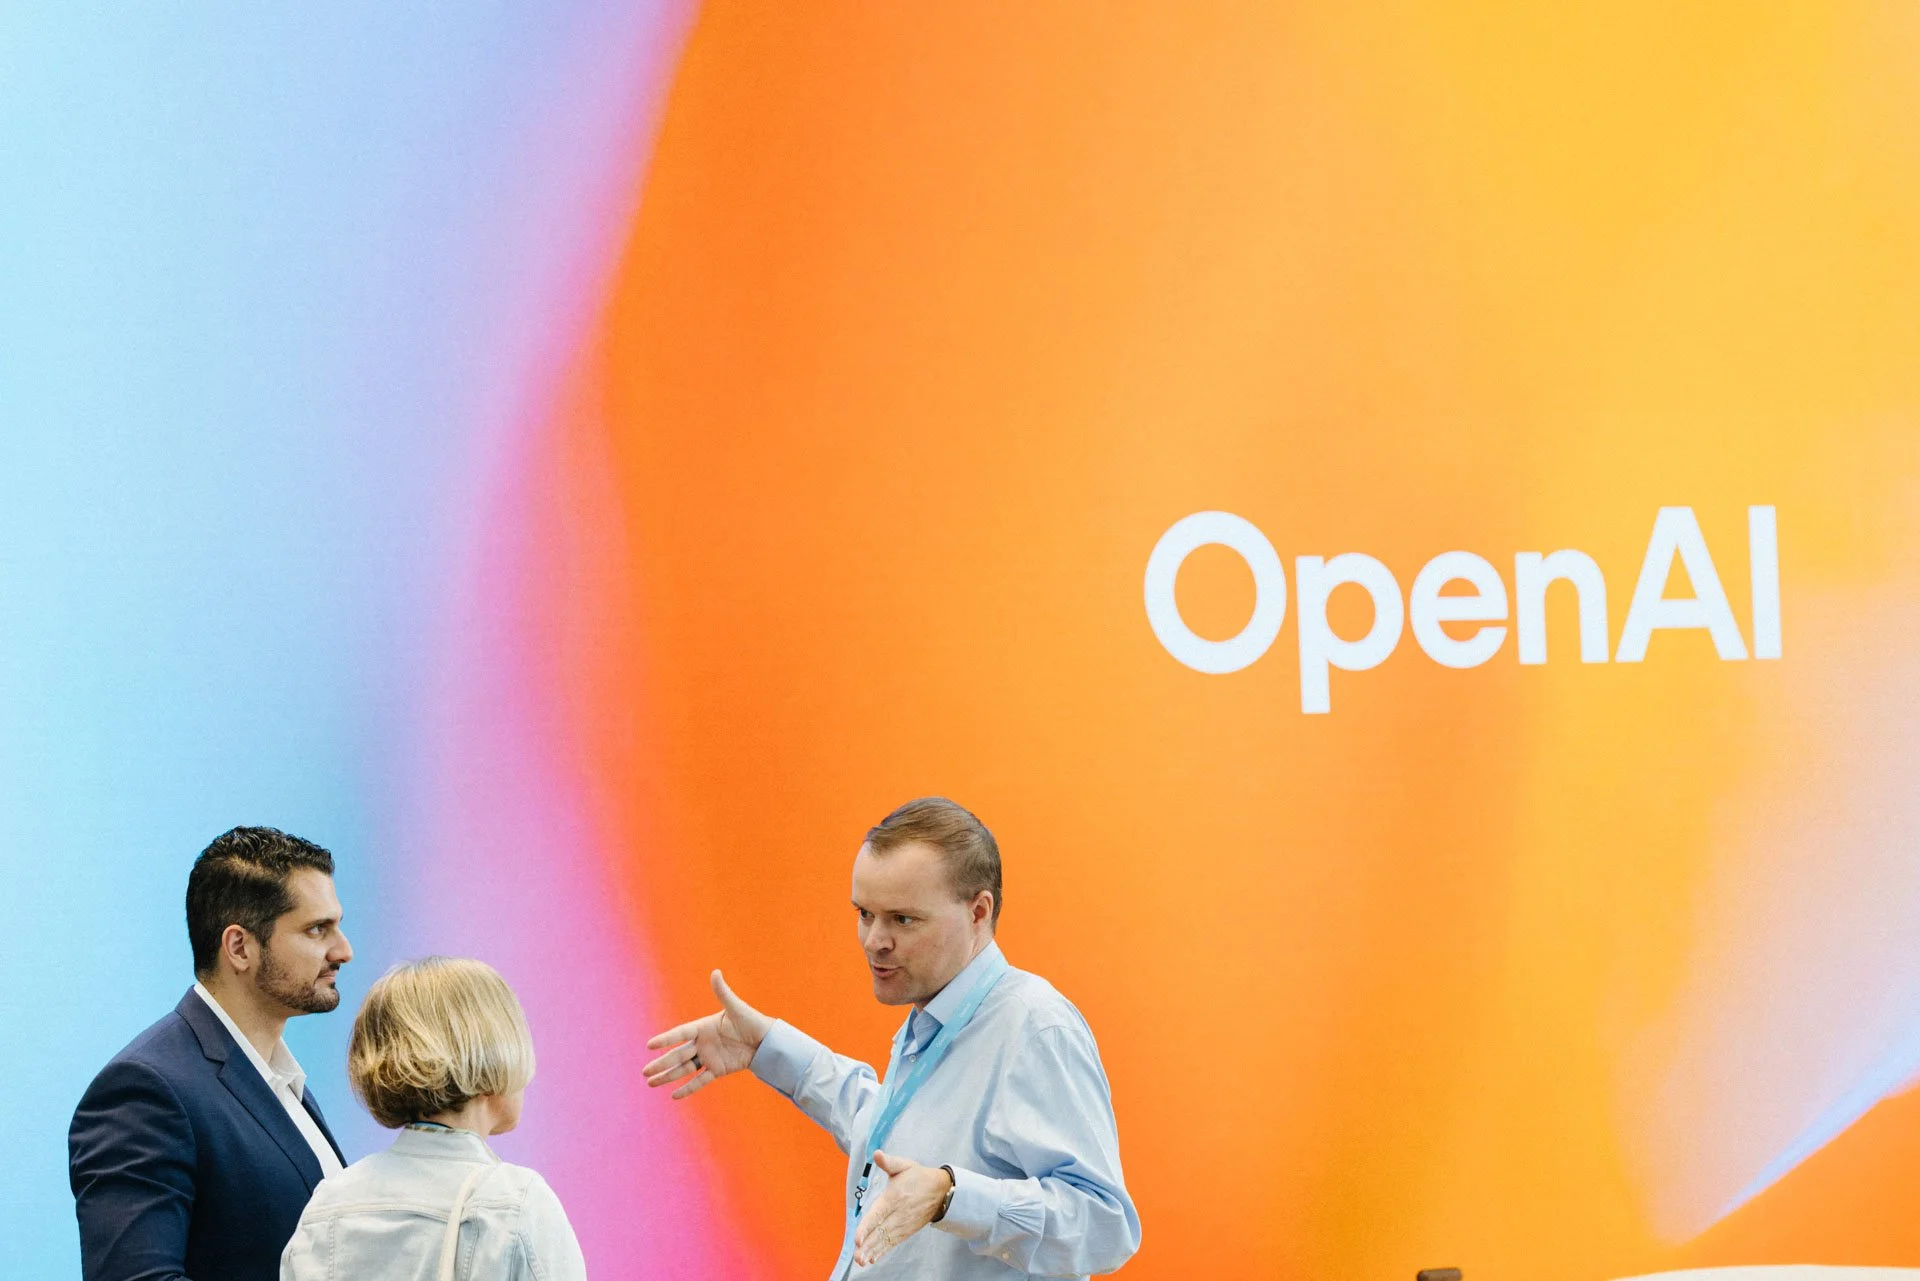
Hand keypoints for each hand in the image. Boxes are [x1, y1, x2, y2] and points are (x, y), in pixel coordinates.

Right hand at [642, 969, 773, 1098]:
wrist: (766, 1041)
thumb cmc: (751, 1021)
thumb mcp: (736, 1008)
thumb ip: (723, 992)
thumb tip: (715, 972)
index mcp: (703, 1027)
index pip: (680, 1034)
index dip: (665, 1039)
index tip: (649, 1045)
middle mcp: (702, 1043)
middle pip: (678, 1055)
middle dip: (661, 1063)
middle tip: (645, 1071)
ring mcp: (709, 1057)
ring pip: (684, 1069)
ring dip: (668, 1076)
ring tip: (651, 1083)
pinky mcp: (717, 1070)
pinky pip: (700, 1080)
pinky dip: (688, 1088)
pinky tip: (674, 1095)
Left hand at [851, 1150, 952, 1266]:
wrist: (941, 1191)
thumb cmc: (918, 1176)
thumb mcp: (904, 1165)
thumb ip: (889, 1162)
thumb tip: (876, 1154)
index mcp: (894, 1197)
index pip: (878, 1214)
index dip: (867, 1227)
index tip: (858, 1239)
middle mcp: (898, 1213)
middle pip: (880, 1231)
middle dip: (868, 1245)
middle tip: (857, 1256)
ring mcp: (902, 1224)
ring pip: (885, 1240)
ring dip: (873, 1251)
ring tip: (861, 1261)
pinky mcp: (906, 1230)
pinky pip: (892, 1242)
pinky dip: (882, 1251)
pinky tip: (872, 1259)